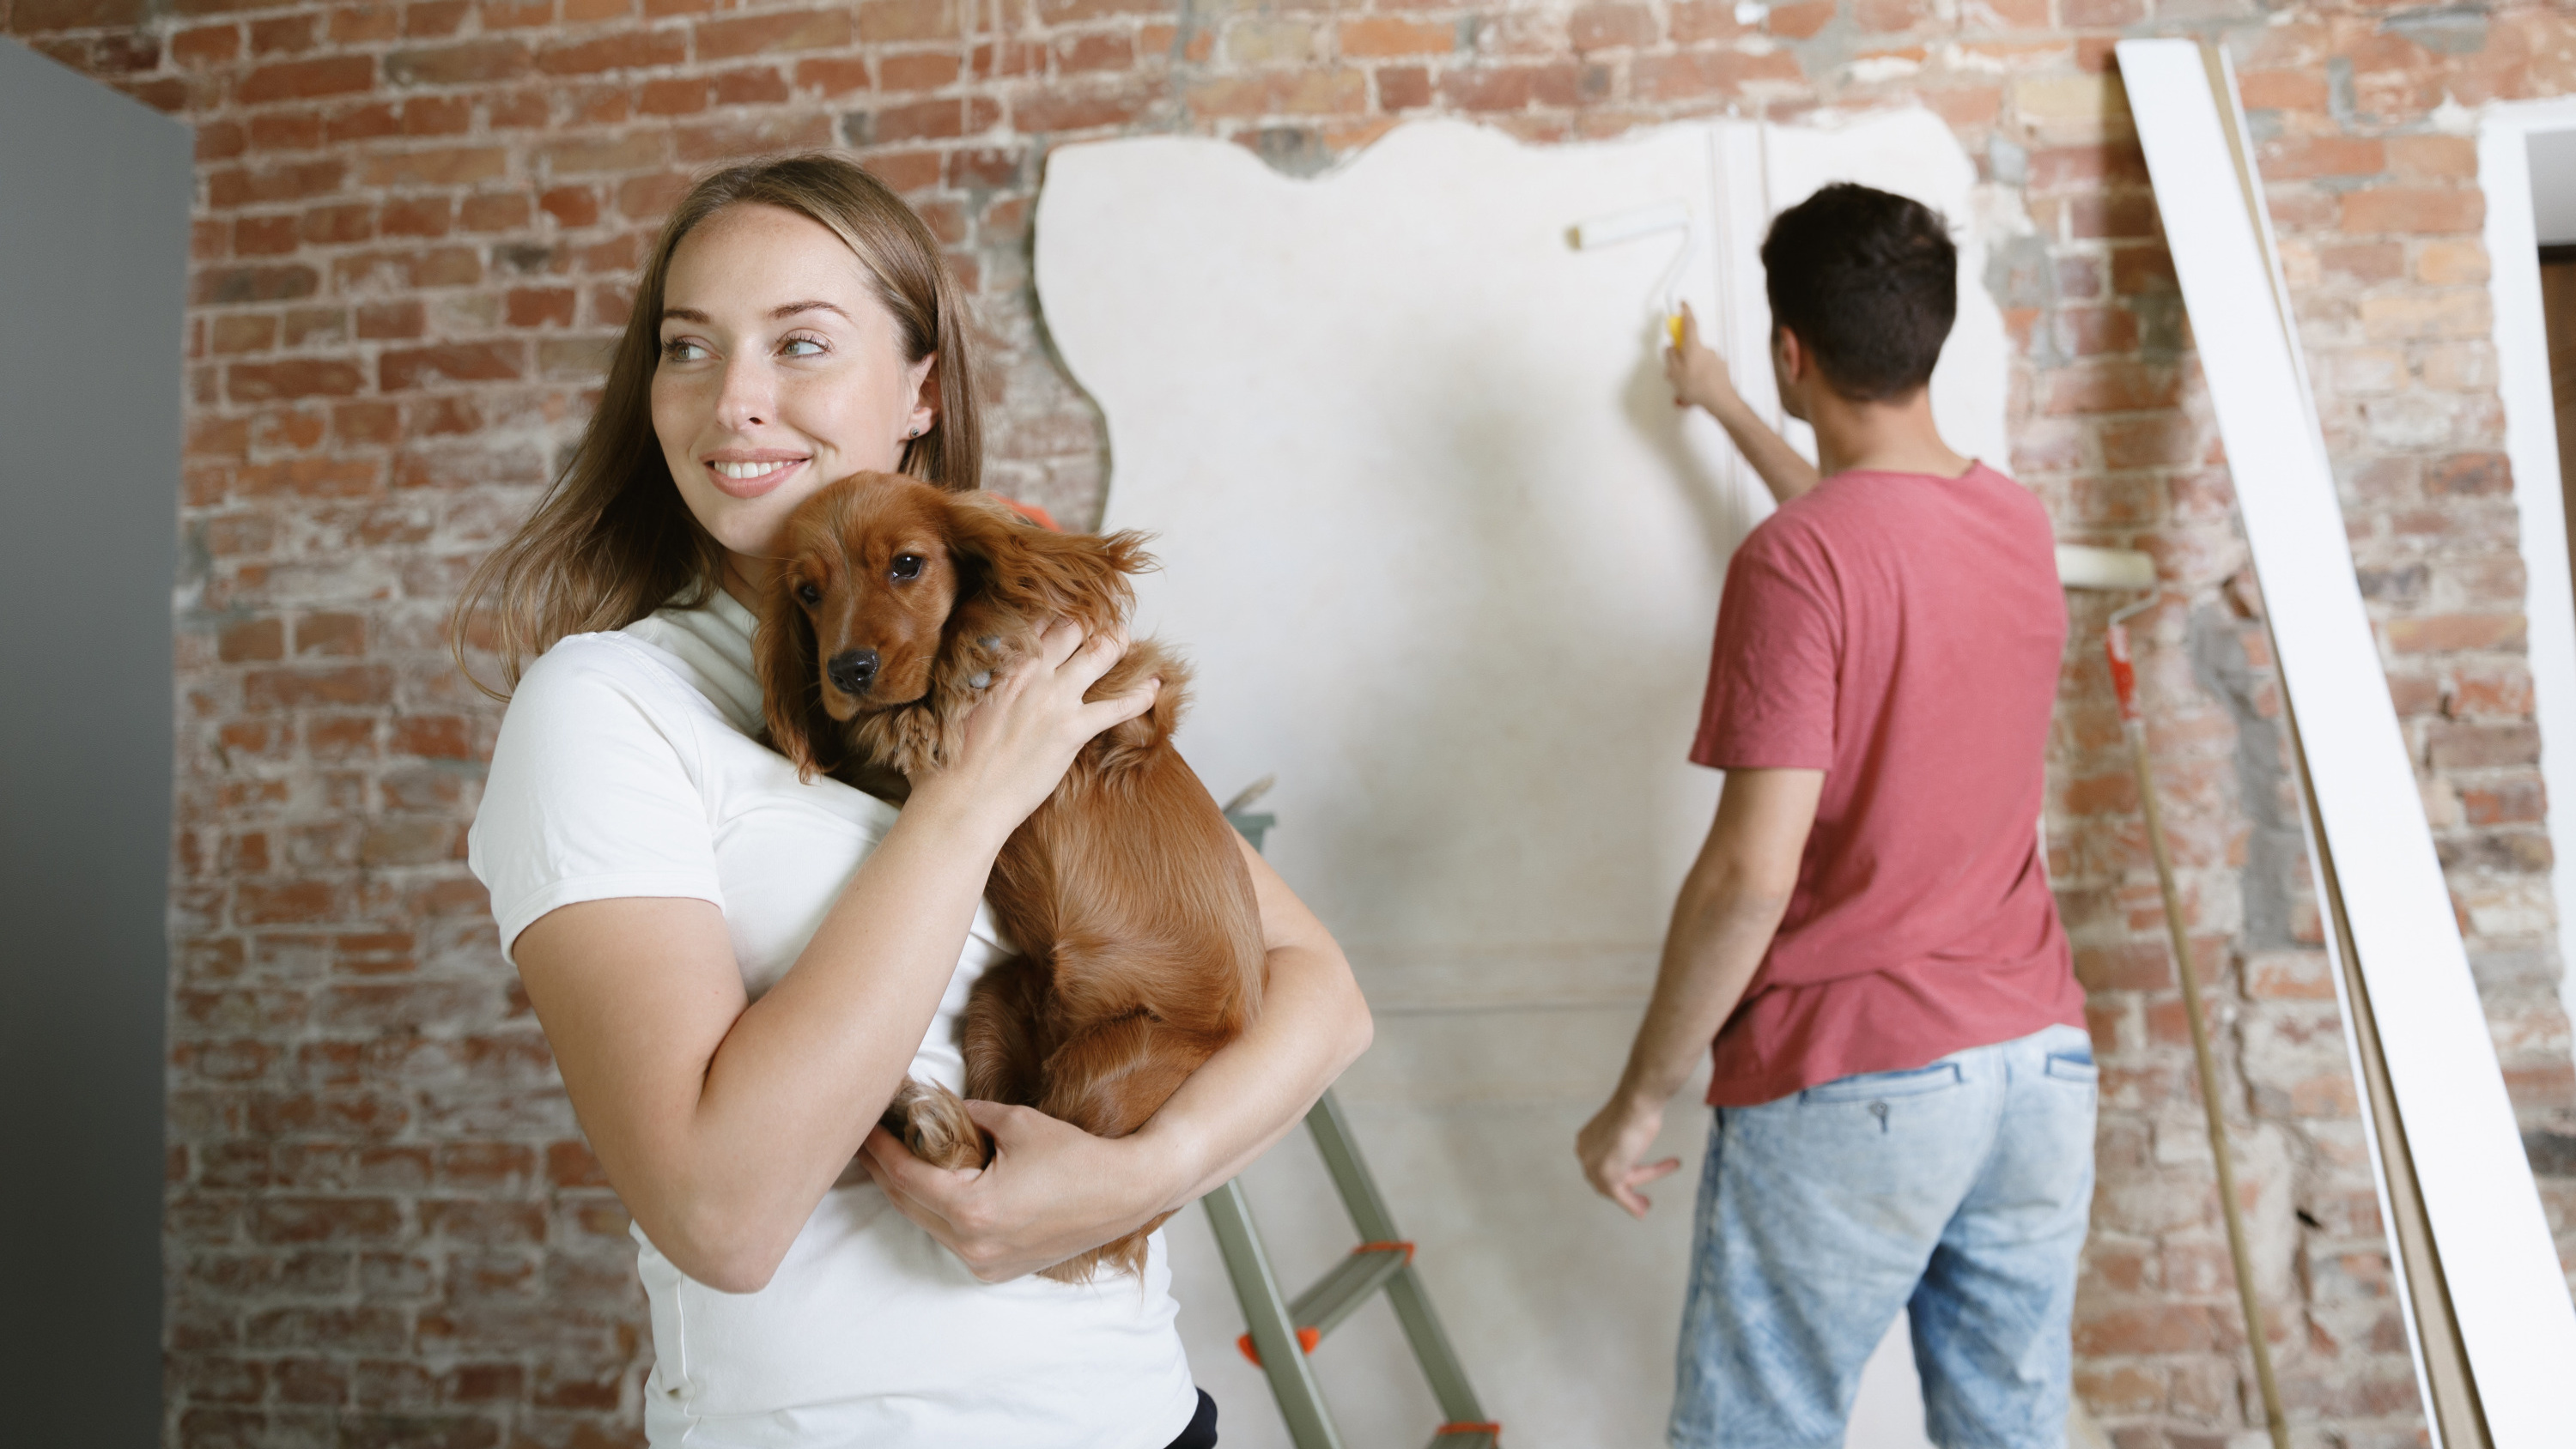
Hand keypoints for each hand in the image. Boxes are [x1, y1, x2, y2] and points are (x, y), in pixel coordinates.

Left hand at [859, 1100, 1175, 1281]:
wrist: (1124, 1194)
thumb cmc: (1075, 1156)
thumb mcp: (1015, 1122)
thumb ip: (967, 1115)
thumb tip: (936, 1109)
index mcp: (972, 1210)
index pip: (906, 1176)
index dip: (880, 1149)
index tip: (863, 1126)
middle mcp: (971, 1245)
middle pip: (907, 1203)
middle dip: (884, 1169)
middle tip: (867, 1139)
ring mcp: (983, 1264)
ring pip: (926, 1224)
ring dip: (908, 1191)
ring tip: (891, 1158)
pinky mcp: (996, 1270)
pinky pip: (951, 1239)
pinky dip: (936, 1212)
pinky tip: (931, 1186)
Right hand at [915, 619, 1157, 836]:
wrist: (965, 795)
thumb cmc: (957, 756)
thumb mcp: (965, 701)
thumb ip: (989, 678)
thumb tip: (996, 670)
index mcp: (1002, 663)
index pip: (1039, 620)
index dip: (1060, 614)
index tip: (1072, 615)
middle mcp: (1031, 672)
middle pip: (1072, 628)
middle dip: (1092, 622)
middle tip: (1104, 624)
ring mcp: (1054, 699)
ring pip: (1099, 655)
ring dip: (1117, 644)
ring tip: (1126, 641)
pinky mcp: (1072, 730)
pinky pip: (1117, 707)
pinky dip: (1140, 695)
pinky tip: (1154, 687)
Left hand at [1576, 1090, 1680, 1218]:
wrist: (1637, 1104)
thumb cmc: (1637, 1109)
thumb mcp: (1626, 1126)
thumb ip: (1624, 1143)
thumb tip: (1630, 1153)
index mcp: (1585, 1140)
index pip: (1601, 1164)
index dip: (1620, 1173)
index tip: (1632, 1179)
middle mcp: (1584, 1154)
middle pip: (1608, 1177)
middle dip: (1624, 1188)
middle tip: (1641, 1198)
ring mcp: (1593, 1167)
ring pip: (1617, 1187)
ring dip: (1633, 1198)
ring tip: (1646, 1204)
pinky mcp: (1607, 1177)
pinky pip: (1622, 1196)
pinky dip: (1632, 1205)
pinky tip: (1642, 1211)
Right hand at [1663, 302, 1738, 415]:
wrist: (1722, 402)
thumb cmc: (1697, 386)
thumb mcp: (1675, 372)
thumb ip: (1670, 357)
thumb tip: (1671, 347)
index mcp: (1694, 347)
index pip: (1689, 323)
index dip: (1685, 312)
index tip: (1682, 303)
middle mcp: (1706, 350)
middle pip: (1689, 350)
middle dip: (1680, 362)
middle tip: (1674, 378)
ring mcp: (1715, 361)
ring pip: (1696, 366)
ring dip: (1688, 378)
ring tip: (1683, 395)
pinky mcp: (1721, 372)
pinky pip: (1704, 376)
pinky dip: (1696, 386)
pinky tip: (1692, 400)